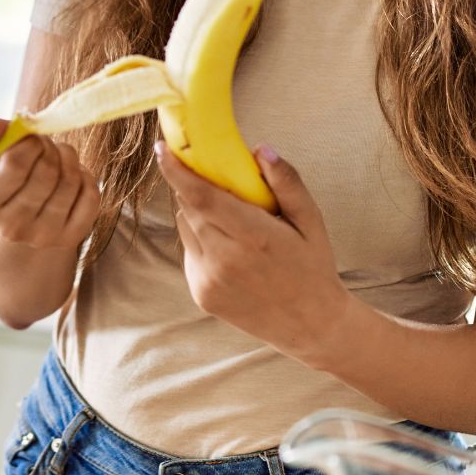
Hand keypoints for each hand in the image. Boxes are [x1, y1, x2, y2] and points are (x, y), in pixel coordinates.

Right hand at [0, 118, 100, 249]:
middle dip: (50, 148)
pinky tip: (72, 177)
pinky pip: (90, 196)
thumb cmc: (6, 177)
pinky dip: (86, 177)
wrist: (22, 217)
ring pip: (71, 181)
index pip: (15, 163)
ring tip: (59, 157)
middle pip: (47, 171)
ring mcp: (42, 236)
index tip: (30, 138)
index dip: (30, 141)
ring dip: (69, 158)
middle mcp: (10, 226)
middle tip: (45, 146)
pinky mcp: (70, 238)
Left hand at [155, 139, 347, 360]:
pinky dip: (201, 241)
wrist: (311, 325)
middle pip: (189, 208)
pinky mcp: (201, 294)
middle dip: (193, 186)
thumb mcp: (311, 221)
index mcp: (254, 236)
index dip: (177, 171)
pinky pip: (189, 253)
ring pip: (185, 229)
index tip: (163, 149)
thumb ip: (286, 182)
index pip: (201, 197)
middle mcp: (225, 260)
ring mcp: (209, 281)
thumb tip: (260, 149)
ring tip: (231, 221)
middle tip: (212, 178)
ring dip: (198, 214)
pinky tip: (230, 249)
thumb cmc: (312, 266)